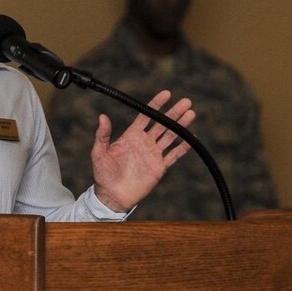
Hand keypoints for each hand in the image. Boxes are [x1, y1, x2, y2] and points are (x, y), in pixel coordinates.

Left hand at [90, 90, 195, 210]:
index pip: (146, 116)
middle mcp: (145, 142)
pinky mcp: (160, 167)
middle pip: (162, 123)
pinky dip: (183, 147)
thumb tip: (102, 116)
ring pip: (171, 136)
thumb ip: (102, 135)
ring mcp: (153, 154)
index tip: (167, 94)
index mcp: (131, 135)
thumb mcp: (99, 153)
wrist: (113, 196)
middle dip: (174, 112)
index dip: (156, 104)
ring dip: (181, 125)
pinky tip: (192, 138)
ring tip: (191, 114)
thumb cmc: (103, 175)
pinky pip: (174, 155)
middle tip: (186, 102)